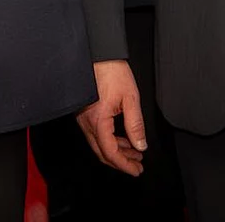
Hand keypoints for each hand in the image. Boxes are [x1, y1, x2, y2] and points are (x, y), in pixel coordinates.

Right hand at [76, 60, 146, 175]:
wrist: (98, 54)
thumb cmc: (111, 71)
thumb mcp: (130, 98)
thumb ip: (135, 125)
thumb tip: (140, 145)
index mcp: (98, 120)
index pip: (110, 152)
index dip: (124, 165)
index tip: (137, 170)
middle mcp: (87, 122)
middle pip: (102, 152)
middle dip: (121, 162)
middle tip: (137, 165)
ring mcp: (83, 117)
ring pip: (99, 144)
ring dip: (117, 151)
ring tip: (135, 152)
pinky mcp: (85, 112)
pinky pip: (96, 134)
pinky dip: (110, 140)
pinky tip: (123, 139)